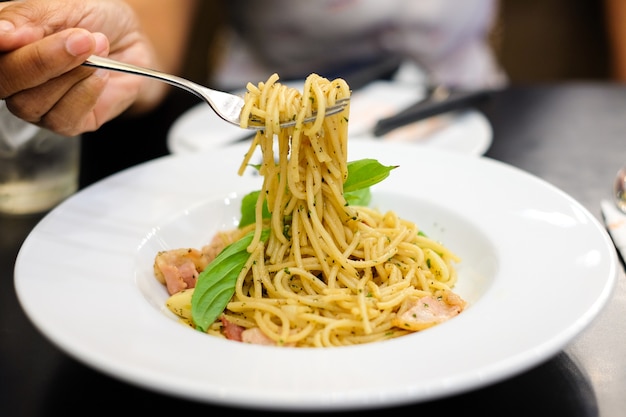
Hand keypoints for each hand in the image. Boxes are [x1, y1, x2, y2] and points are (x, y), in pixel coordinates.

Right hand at [0, 0, 165, 135]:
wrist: (132, 42)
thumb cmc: (94, 21)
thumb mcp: (62, 6)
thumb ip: (28, 18)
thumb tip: (1, 35)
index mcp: (3, 42)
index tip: (12, 36)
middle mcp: (12, 76)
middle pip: (5, 81)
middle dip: (42, 60)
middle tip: (81, 39)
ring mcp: (35, 104)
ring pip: (31, 102)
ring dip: (72, 74)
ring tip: (99, 49)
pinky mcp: (64, 123)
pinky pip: (62, 117)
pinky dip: (86, 92)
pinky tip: (102, 74)